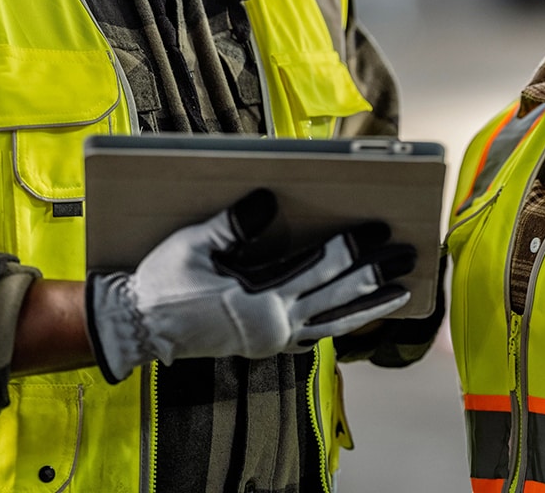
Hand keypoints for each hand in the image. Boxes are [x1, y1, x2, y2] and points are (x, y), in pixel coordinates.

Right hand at [85, 188, 414, 381]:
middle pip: (337, 296)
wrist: (137, 328)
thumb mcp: (193, 245)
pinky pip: (315, 335)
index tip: (379, 229)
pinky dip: (340, 325)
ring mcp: (274, 340)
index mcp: (260, 301)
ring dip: (369, 306)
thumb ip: (234, 224)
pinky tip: (356, 315)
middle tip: (408, 255)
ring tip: (401, 292)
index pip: (319, 270)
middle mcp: (275, 325)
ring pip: (334, 323)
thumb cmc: (162, 282)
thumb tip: (269, 199)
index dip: (352, 248)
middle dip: (375, 274)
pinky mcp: (267, 345)